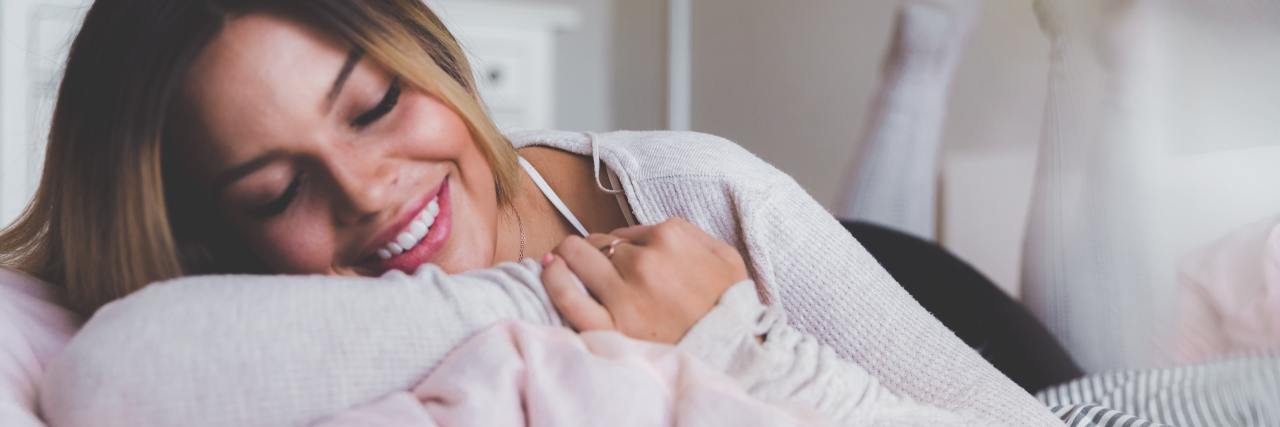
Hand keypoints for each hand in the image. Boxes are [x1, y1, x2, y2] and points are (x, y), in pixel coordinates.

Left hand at [540, 219, 748, 343]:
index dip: (621, 246)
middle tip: (590, 263)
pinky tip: (549, 271)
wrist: (735, 352)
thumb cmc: (731, 306)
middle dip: (593, 250)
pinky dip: (554, 280)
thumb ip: (689, 233)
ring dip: (568, 258)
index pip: (626, 232)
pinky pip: (568, 296)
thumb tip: (652, 231)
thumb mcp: (724, 255)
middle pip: (599, 243)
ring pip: (578, 259)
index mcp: (669, 237)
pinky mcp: (611, 325)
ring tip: (561, 262)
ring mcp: (624, 292)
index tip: (621, 260)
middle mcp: (643, 260)